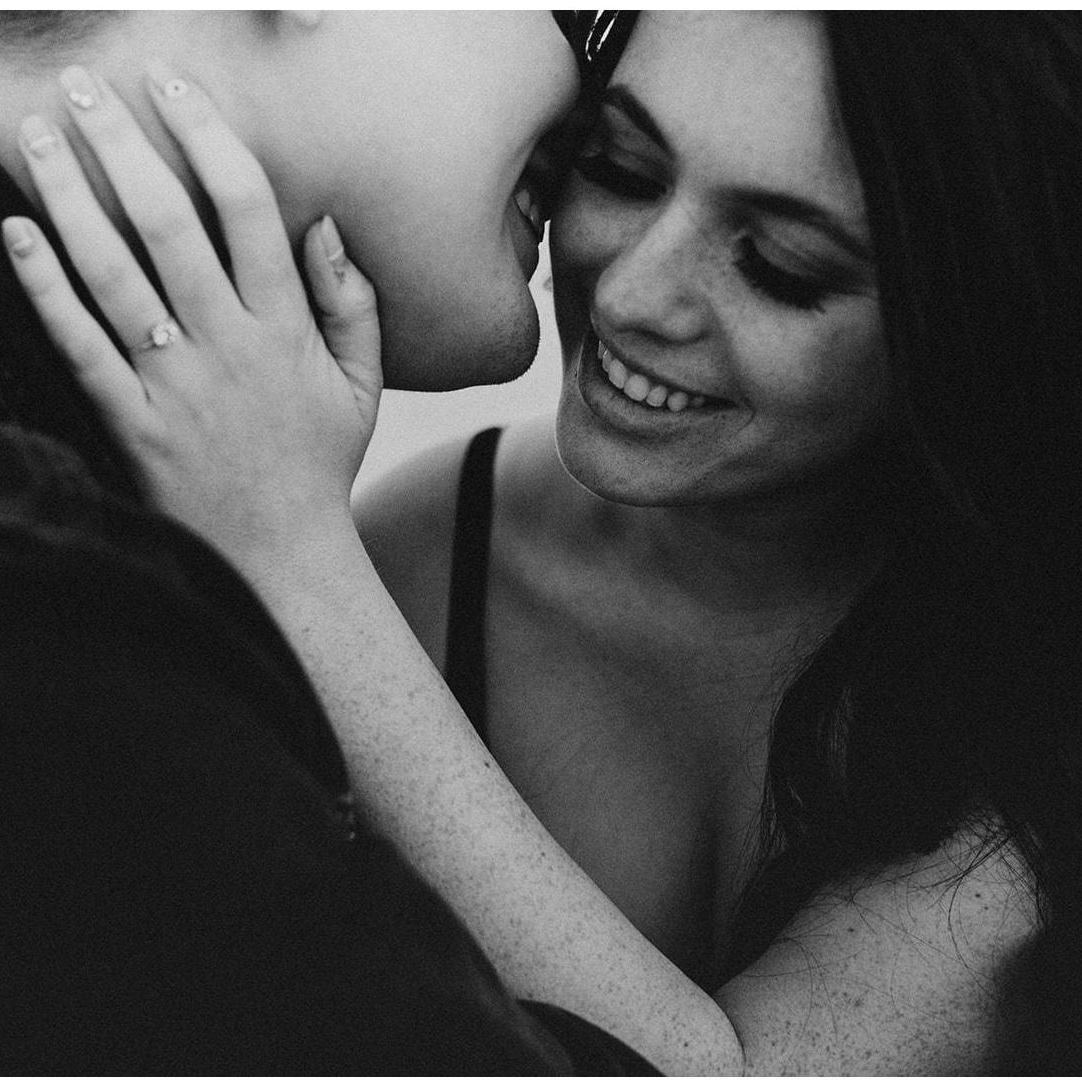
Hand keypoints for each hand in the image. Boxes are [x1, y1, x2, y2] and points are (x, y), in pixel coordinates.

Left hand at [2, 63, 380, 558]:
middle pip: (167, 224)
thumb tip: (323, 223)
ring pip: (111, 273)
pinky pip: (77, 344)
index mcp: (284, 332)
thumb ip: (353, 302)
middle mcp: (226, 348)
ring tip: (32, 134)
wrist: (280, 555)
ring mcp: (173, 386)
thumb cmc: (321, 461)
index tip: (176, 87)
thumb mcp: (362, 384)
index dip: (209, 136)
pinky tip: (16, 231)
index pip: (248, 210)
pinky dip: (43, 286)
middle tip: (84, 84)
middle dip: (120, 143)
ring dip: (68, 196)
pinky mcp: (130, 422)